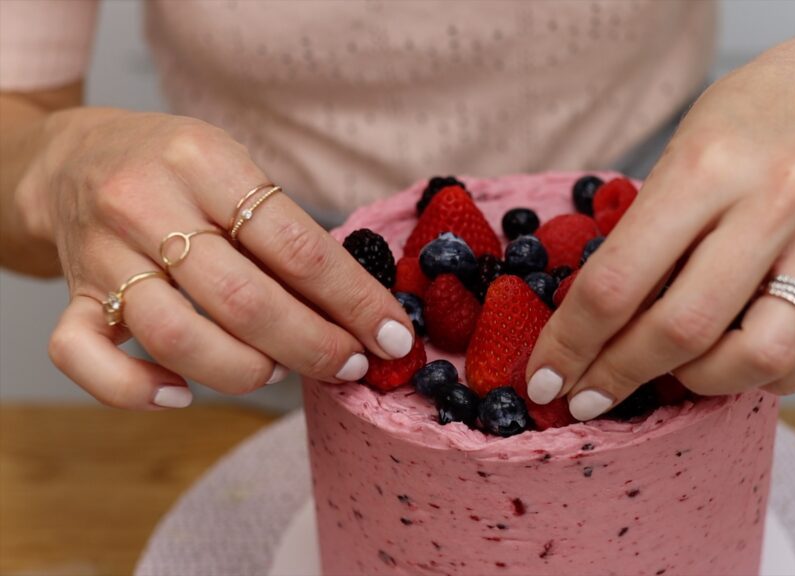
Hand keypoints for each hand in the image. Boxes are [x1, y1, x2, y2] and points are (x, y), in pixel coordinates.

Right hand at [26, 109, 414, 408]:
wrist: (73, 158)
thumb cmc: (178, 169)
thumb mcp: (237, 167)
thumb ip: (286, 230)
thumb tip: (360, 308)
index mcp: (204, 161)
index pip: (297, 247)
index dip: (354, 302)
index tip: (392, 337)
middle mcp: (146, 204)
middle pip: (243, 300)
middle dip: (313, 346)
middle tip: (350, 365)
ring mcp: (101, 253)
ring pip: (174, 336)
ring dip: (244, 371)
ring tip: (279, 370)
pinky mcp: (69, 293)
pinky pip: (83, 357)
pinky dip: (135, 390)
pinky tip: (180, 394)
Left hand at [527, 37, 794, 419]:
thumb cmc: (741, 126)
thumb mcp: (674, 156)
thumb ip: (641, 239)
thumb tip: (591, 332)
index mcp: (707, 165)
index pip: (620, 280)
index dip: (573, 343)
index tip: (547, 378)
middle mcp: (777, 198)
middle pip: (685, 327)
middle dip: (620, 375)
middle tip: (590, 395)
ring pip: (763, 354)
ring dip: (702, 382)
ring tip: (676, 373)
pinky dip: (777, 380)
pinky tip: (743, 367)